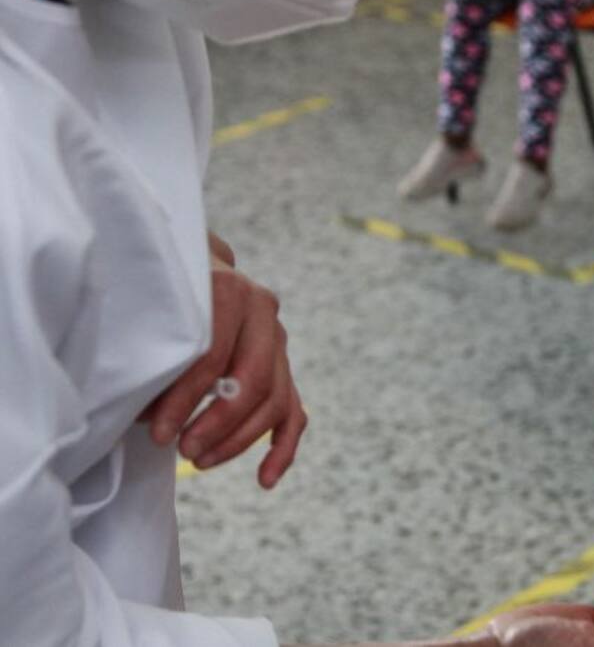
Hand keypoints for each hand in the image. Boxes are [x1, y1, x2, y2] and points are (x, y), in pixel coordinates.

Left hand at [142, 234, 306, 487]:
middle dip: (219, 424)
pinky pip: (293, 412)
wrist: (190, 267)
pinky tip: (264, 479)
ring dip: (241, 439)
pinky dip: (281, 448)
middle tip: (184, 450)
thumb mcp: (154, 312)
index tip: (157, 433)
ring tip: (200, 460)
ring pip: (276, 400)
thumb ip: (157, 354)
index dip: (186, 401)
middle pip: (256, 380)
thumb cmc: (161, 295)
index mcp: (231, 292)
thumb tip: (147, 414)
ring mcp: (278, 339)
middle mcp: (264, 312)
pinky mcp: (283, 366)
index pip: (215, 357)